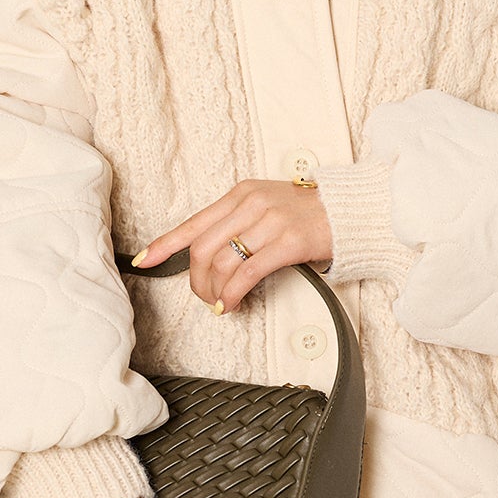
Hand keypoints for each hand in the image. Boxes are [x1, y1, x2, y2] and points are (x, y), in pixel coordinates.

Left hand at [134, 179, 332, 312]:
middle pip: (202, 248)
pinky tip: (232, 304)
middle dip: (195, 280)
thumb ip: (238, 222)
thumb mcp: (267, 206)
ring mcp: (270, 221)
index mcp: (241, 193)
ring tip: (221, 304)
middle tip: (203, 297)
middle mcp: (251, 203)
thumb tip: (209, 256)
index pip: (194, 222)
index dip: (166, 244)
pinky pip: (247, 273)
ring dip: (215, 291)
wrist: (352, 209)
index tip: (145, 259)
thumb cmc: (309, 213)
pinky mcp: (288, 242)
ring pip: (221, 263)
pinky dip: (233, 294)